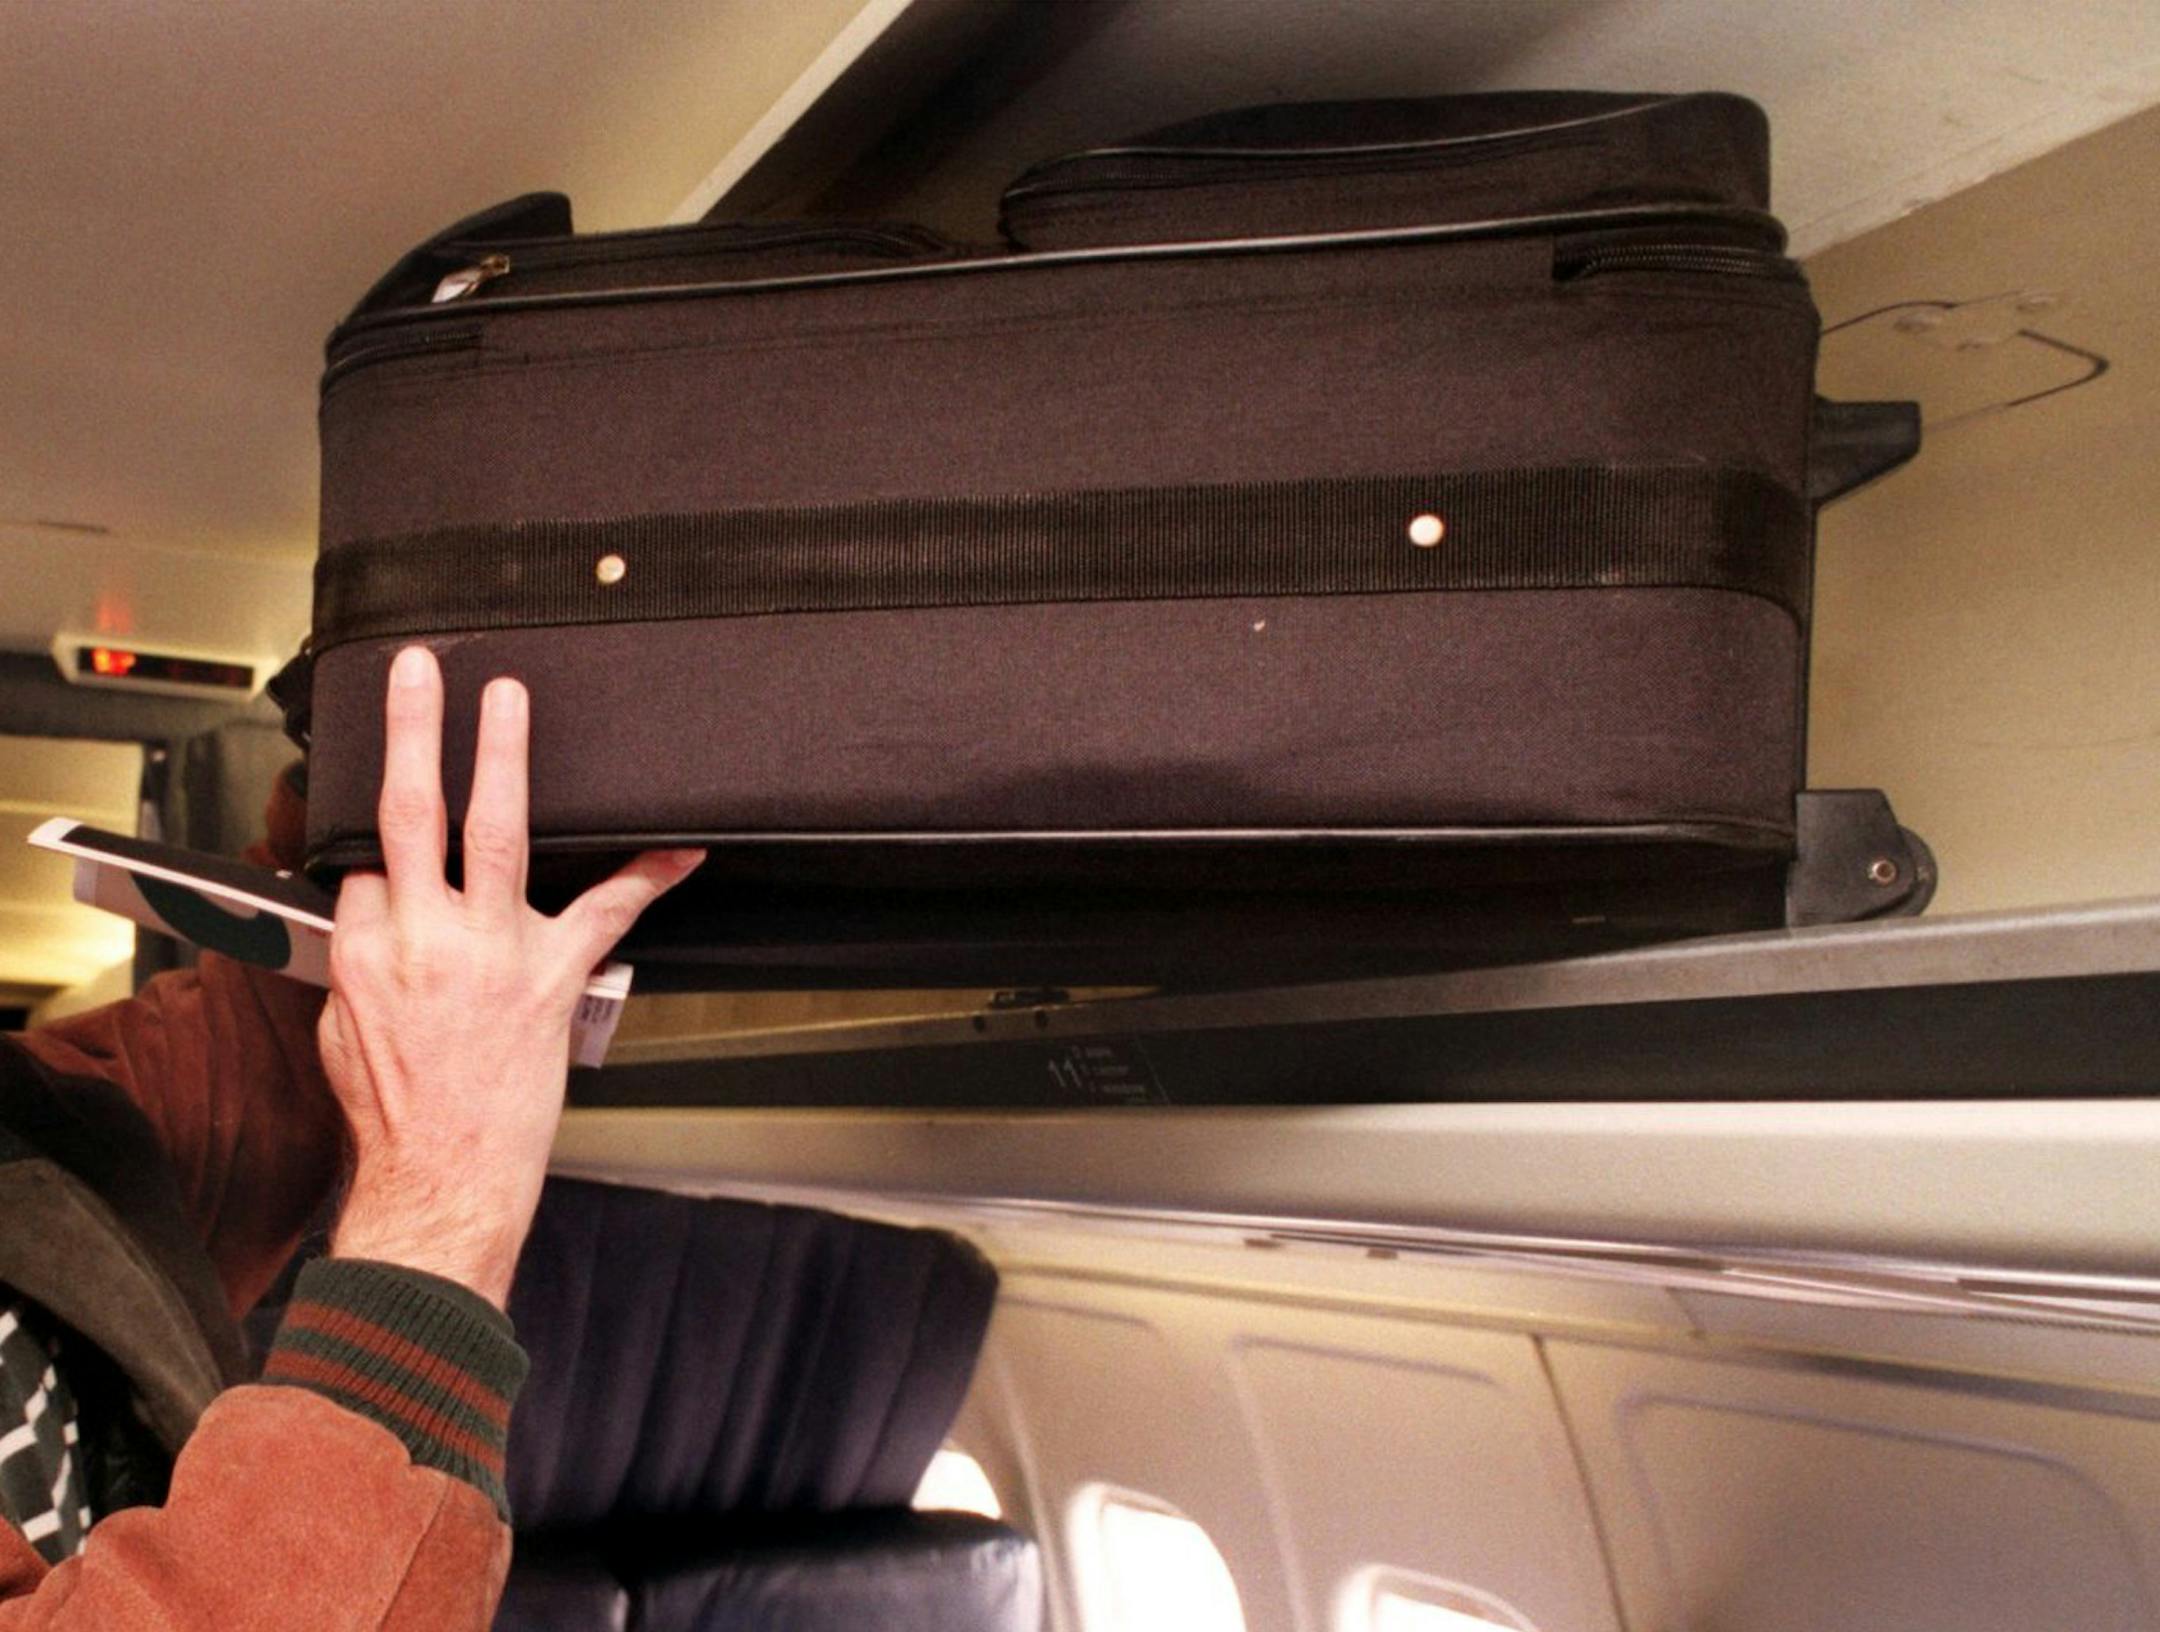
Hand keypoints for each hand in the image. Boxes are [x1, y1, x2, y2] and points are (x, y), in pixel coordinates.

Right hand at [319, 646, 701, 1306]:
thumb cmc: (397, 1116)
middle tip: (421, 671)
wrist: (443, 1178)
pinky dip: (649, 872)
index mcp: (364, 950)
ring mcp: (491, 950)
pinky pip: (608, 909)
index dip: (388, 843)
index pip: (371, 860)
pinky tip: (681, 844)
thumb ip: (359, 963)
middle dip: (414, 733)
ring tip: (508, 702)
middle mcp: (423, 937)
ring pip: (495, 832)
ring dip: (503, 758)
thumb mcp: (342, 1032)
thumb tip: (371, 920)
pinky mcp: (553, 973)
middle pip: (410, 812)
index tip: (400, 827)